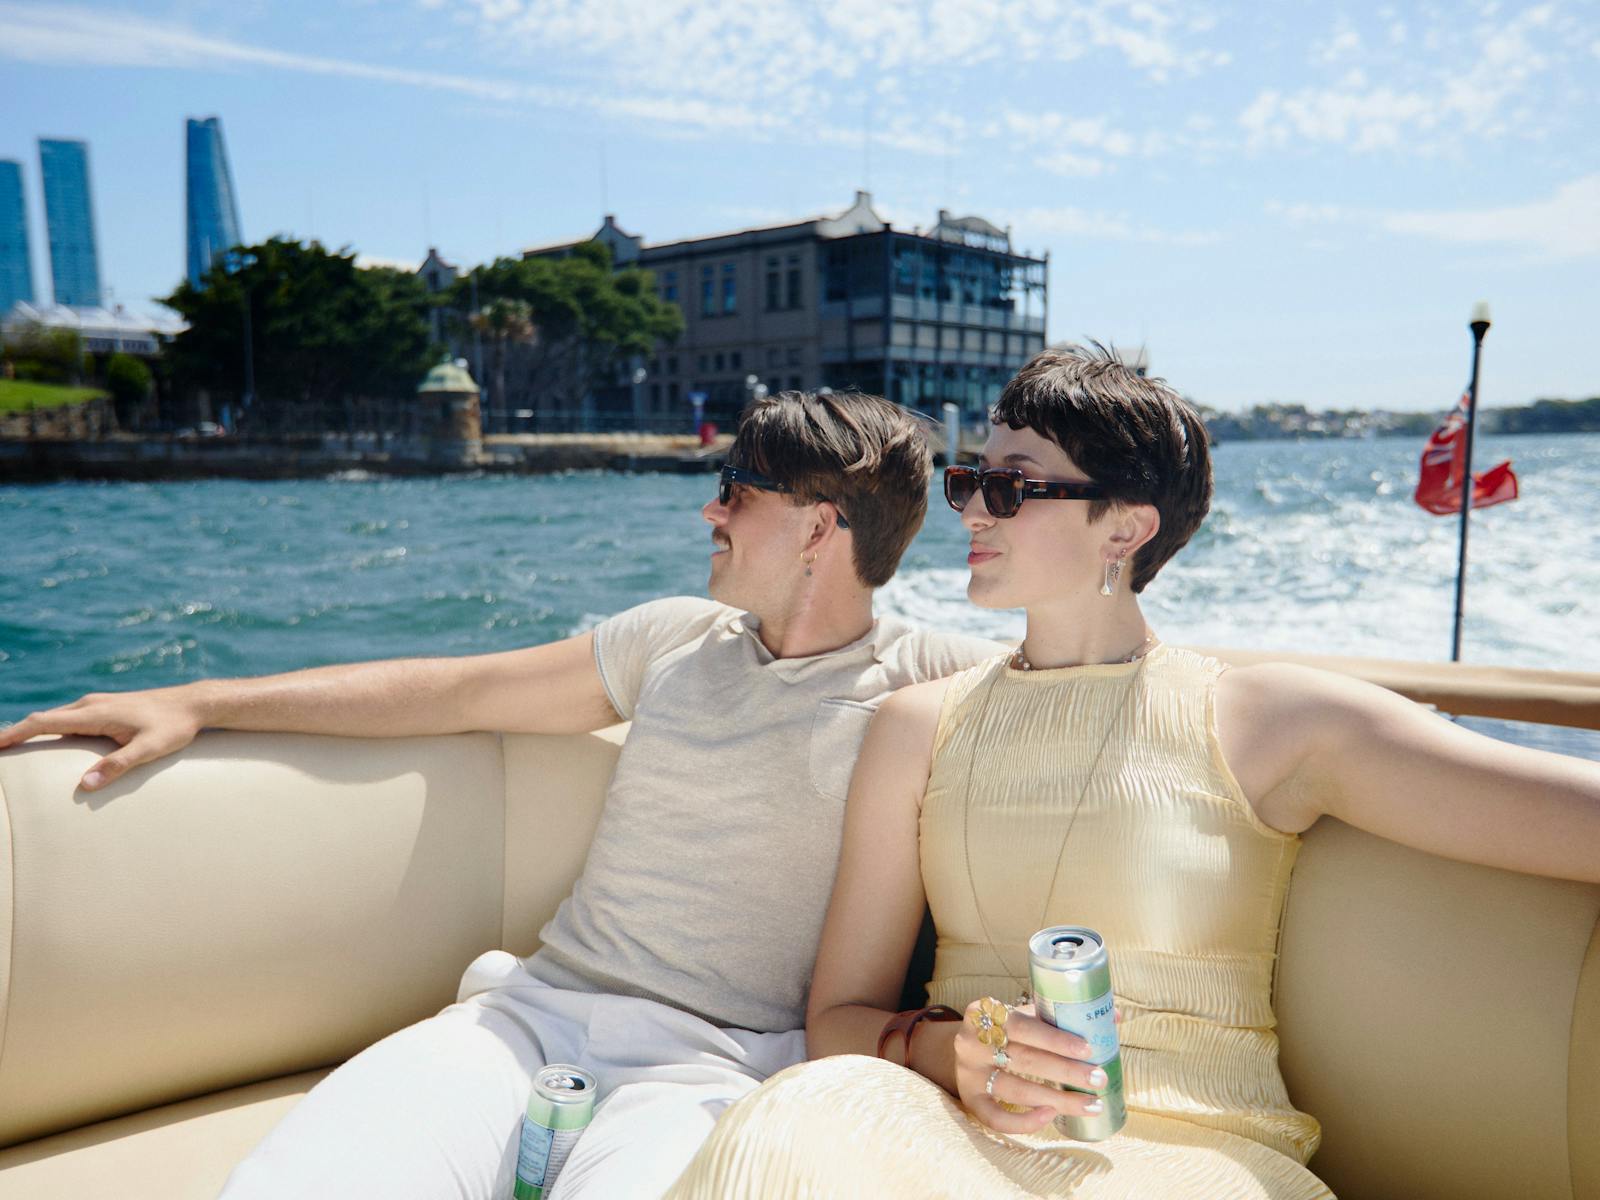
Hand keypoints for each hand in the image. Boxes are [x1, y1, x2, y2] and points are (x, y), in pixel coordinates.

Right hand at [0, 687, 206, 790]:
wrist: (193, 704)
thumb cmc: (174, 727)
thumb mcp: (149, 749)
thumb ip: (118, 765)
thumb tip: (84, 785)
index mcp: (94, 713)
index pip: (42, 722)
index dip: (14, 733)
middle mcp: (89, 704)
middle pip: (43, 719)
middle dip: (16, 735)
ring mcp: (96, 704)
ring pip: (55, 718)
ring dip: (32, 732)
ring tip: (11, 751)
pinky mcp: (104, 707)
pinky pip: (69, 719)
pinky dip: (51, 730)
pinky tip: (47, 744)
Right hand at [955, 999, 1108, 1133]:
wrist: (963, 1045)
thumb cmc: (1003, 1029)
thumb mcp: (1022, 1013)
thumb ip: (1059, 1014)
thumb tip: (1114, 1016)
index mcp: (983, 1012)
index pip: (1024, 1026)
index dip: (1056, 1039)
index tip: (1088, 1049)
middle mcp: (971, 1043)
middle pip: (1025, 1060)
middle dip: (1067, 1072)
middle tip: (1099, 1079)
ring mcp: (968, 1073)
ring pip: (1017, 1091)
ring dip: (1059, 1100)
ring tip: (1091, 1104)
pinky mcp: (969, 1099)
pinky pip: (996, 1118)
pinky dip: (1024, 1121)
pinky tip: (1052, 1116)